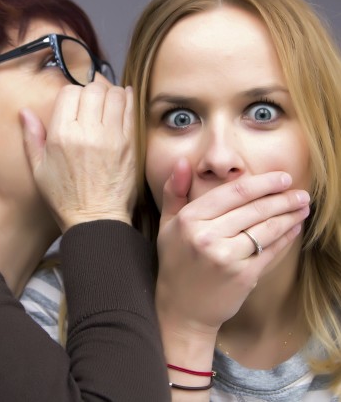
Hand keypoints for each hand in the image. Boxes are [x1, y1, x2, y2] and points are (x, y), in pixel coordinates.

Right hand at [20, 82, 135, 231]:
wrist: (96, 219)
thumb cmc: (65, 197)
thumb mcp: (39, 170)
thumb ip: (32, 137)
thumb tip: (25, 112)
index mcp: (61, 135)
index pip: (70, 92)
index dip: (72, 94)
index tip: (75, 104)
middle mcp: (87, 132)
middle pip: (94, 89)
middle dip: (92, 90)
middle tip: (92, 102)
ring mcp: (111, 137)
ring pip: (115, 94)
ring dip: (111, 94)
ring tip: (107, 104)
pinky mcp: (130, 145)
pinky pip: (132, 110)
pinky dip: (128, 101)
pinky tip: (122, 105)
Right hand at [155, 158, 309, 336]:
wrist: (182, 308)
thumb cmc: (175, 262)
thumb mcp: (167, 224)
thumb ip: (174, 191)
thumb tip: (182, 163)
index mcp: (190, 219)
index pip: (233, 193)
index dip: (262, 183)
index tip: (282, 178)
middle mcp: (207, 236)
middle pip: (255, 209)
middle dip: (283, 198)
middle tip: (301, 193)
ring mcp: (227, 257)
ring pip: (267, 229)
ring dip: (290, 216)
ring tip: (303, 207)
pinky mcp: (244, 276)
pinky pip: (271, 251)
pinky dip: (286, 238)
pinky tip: (294, 229)